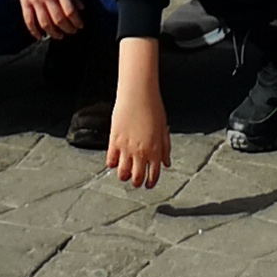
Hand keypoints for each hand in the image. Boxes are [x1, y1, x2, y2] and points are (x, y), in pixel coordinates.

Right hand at [106, 48, 170, 188]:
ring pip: (122, 174)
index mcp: (155, 150)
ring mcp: (126, 148)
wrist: (138, 91)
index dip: (150, 183)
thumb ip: (165, 148)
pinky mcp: (114, 141)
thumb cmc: (153, 105)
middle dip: (137, 182)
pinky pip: (110, 161)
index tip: (148, 184)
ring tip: (125, 173)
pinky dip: (112, 164)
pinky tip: (115, 161)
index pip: (153, 176)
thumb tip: (166, 163)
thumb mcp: (164, 128)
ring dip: (124, 176)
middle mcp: (141, 152)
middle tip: (136, 181)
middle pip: (137, 179)